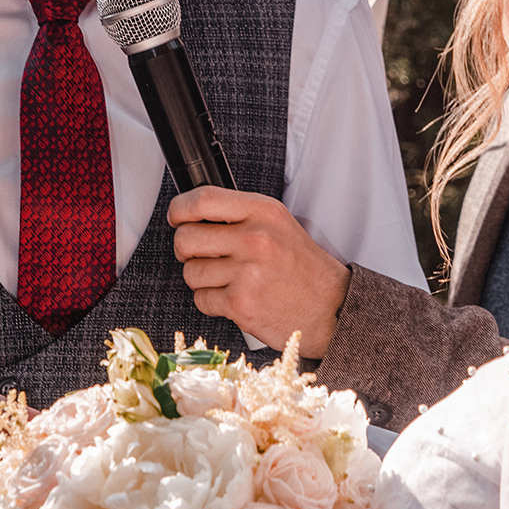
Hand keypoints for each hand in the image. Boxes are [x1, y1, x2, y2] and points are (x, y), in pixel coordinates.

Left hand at [167, 188, 350, 357]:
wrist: (331, 308)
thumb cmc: (302, 268)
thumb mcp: (279, 225)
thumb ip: (241, 215)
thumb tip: (191, 215)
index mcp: (264, 211)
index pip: (203, 199)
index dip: (180, 209)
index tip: (178, 218)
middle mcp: (255, 238)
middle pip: (187, 238)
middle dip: (185, 250)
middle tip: (201, 256)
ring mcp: (247, 272)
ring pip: (190, 272)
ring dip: (201, 279)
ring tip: (228, 280)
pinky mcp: (240, 303)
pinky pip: (201, 299)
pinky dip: (212, 302)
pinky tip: (235, 298)